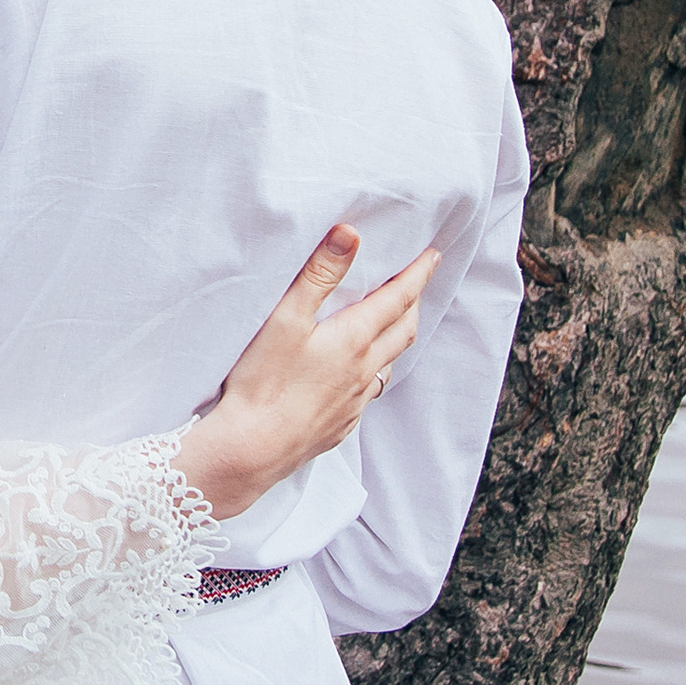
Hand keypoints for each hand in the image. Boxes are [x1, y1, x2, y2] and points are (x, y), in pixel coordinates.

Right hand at [175, 225, 436, 517]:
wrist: (252, 449)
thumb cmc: (263, 382)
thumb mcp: (286, 318)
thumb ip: (319, 275)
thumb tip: (350, 235)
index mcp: (353, 340)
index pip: (396, 299)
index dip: (417, 274)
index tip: (433, 255)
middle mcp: (363, 372)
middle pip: (402, 331)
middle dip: (413, 302)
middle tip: (417, 283)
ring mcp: (354, 403)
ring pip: (388, 363)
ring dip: (397, 337)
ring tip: (393, 324)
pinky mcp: (340, 425)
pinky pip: (370, 392)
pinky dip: (375, 371)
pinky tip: (360, 373)